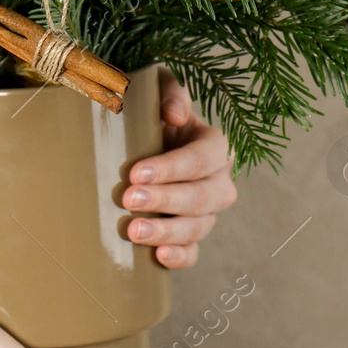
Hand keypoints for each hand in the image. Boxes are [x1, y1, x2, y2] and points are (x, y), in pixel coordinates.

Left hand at [120, 67, 238, 268]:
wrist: (134, 145)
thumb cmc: (149, 114)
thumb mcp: (159, 90)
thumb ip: (170, 91)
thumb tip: (174, 114)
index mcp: (214, 146)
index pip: (202, 159)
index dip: (172, 168)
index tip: (137, 173)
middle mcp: (218, 181)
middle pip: (201, 196)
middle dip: (165, 199)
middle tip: (129, 199)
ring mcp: (206, 213)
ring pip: (198, 227)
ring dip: (167, 231)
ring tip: (134, 231)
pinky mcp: (189, 236)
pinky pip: (193, 253)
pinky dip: (180, 257)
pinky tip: (159, 256)